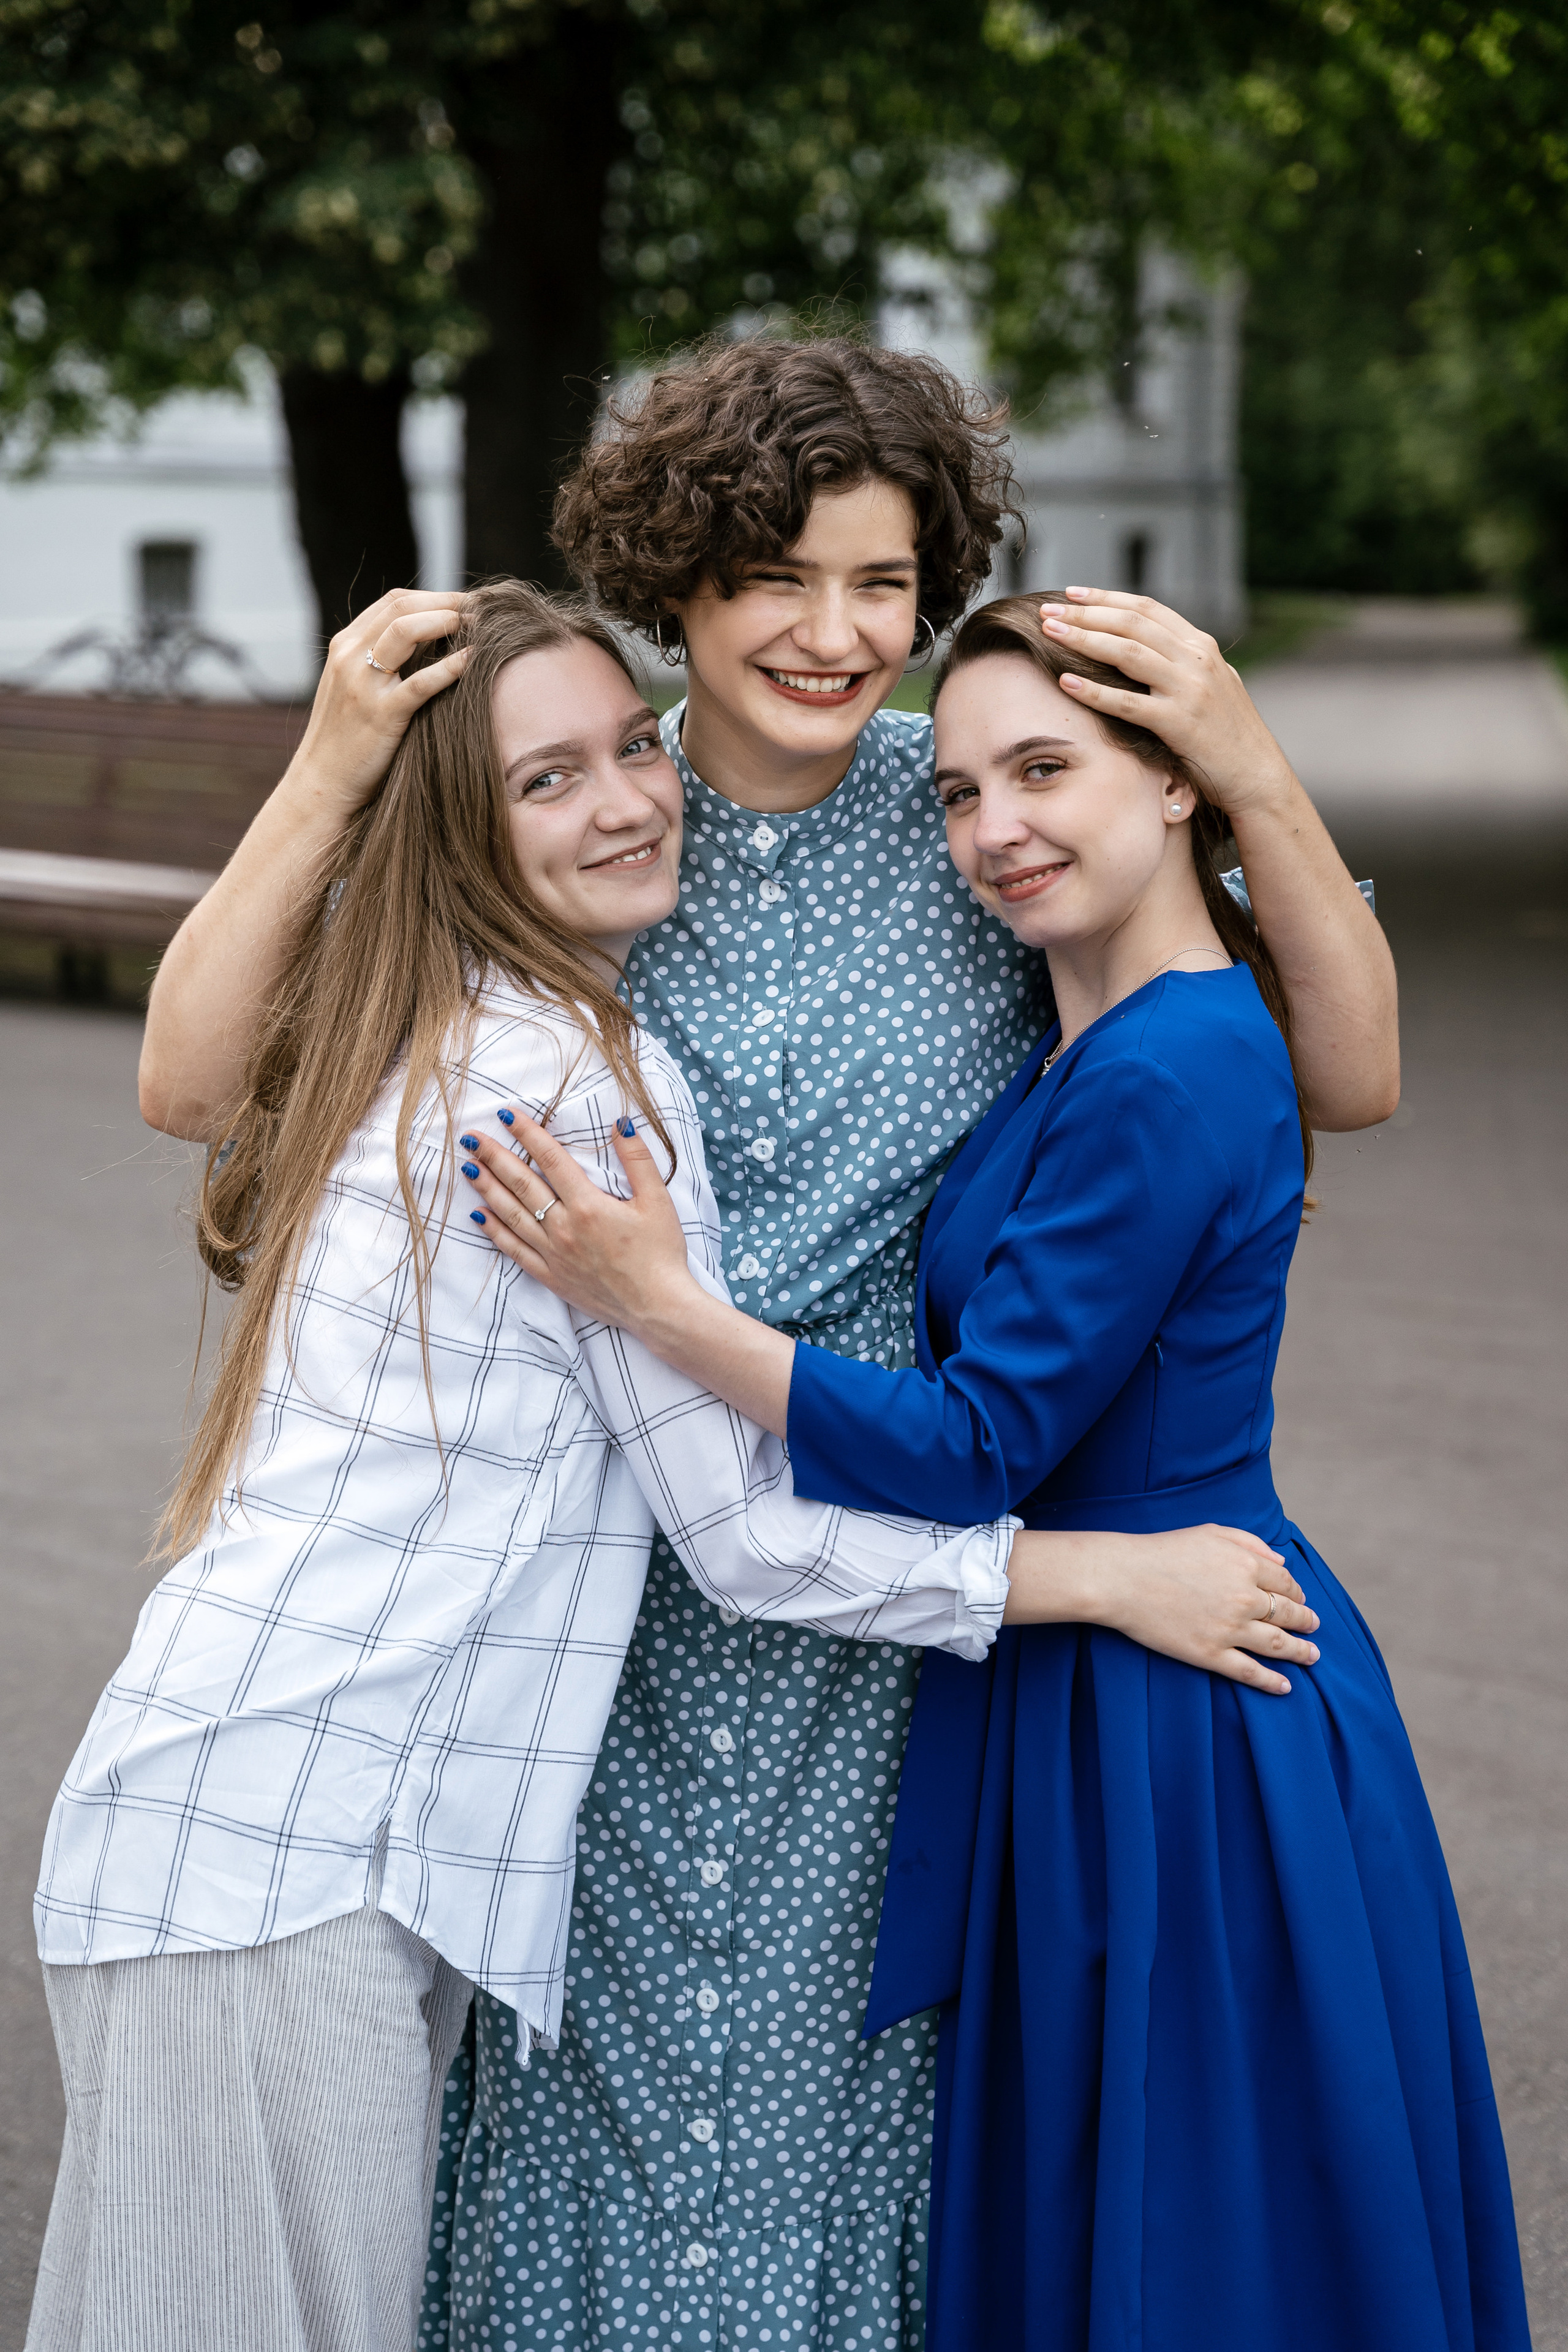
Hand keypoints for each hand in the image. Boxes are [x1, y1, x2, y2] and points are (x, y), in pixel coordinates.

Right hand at [284, 588, 471, 815]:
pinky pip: (420, 682)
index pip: (394, 603)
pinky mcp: (380, 715)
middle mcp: (350, 656)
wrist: (322, 783)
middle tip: (483, 607)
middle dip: (447, 601)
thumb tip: (431, 644)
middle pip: (402, 607)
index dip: (436, 597)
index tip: (467, 604)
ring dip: (446, 621)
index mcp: (346, 645)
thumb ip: (382, 662)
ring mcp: (363, 684)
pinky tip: (474, 659)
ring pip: (406, 631)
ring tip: (479, 625)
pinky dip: (451, 666)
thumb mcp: (356, 688)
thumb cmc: (347, 740)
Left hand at [461, 1112, 694, 1329]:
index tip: (506, 1114)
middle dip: (494, 1157)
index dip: (527, 1133)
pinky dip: (495, 1232)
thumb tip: (621, 1123)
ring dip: (487, 1189)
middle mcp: (564, 1228)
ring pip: (512, 1215)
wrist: (657, 1307)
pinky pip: (515, 1251)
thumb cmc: (661, 1254)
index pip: (551, 1160)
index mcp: (589, 1206)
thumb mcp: (658, 1201)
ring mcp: (554, 1254)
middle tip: (470, 1137)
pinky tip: (479, 1216)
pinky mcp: (551, 1276)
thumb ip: (638, 1159)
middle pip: (522, 1184)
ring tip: (467, 1167)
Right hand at [1007, 1522, 1319, 1694]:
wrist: (1123, 1578)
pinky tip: (1285, 1686)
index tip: (1300, 1600)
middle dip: (1305, 1621)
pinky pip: (1249, 1672)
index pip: (1286, 1584)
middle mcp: (1245, 1599)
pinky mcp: (1210, 1654)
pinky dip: (1271, 1681)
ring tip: (1312, 1656)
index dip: (1297, 1593)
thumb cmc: (1163, 1551)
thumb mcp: (1210, 1533)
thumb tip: (1282, 1563)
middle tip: (1313, 1627)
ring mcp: (1229, 1629)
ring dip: (1300, 1652)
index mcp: (1246, 1566)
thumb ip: (1249, 1543)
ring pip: (1277, 1645)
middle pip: (1287, 1614)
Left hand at [1040, 586, 1296, 819]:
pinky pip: (1128, 703)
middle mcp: (1196, 659)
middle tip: (1048, 609)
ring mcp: (1189, 689)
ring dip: (1084, 639)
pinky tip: (1066, 682)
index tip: (1072, 593)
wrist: (1257, 773)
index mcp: (1201, 645)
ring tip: (1049, 633)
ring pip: (1127, 653)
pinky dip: (1094, 691)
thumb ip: (1183, 662)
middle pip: (1131, 623)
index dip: (1107, 597)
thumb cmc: (1229, 734)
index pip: (1147, 609)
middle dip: (1085, 613)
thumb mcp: (1211, 684)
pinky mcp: (1179, 723)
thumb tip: (1148, 647)